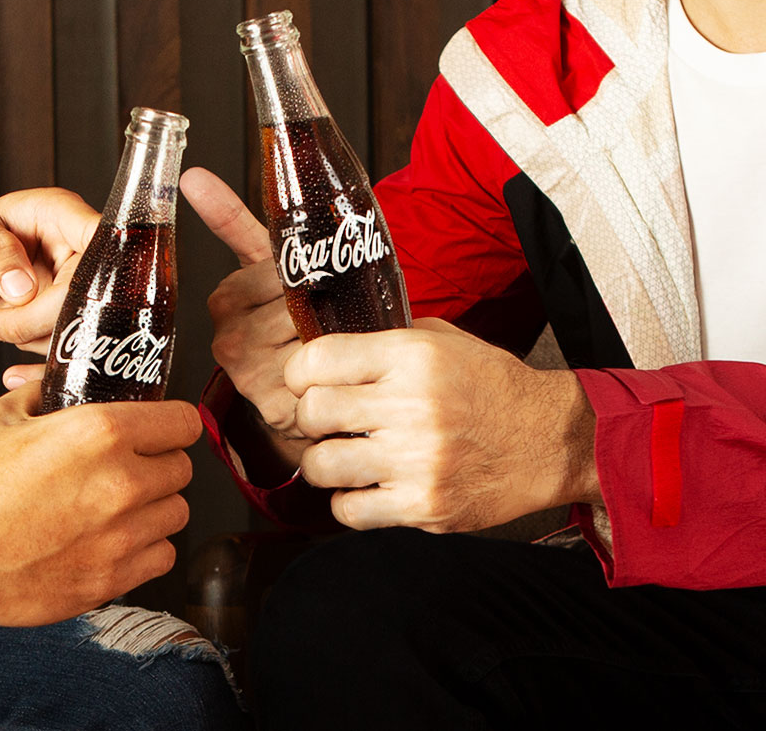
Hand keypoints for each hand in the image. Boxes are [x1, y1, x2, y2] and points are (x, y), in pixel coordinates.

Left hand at [0, 188, 97, 353]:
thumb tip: (22, 287)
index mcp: (61, 213)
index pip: (96, 234)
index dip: (94, 263)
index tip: (62, 291)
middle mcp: (81, 248)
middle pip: (88, 290)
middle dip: (37, 317)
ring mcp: (85, 286)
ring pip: (82, 324)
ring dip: (35, 336)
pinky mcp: (79, 318)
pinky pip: (76, 345)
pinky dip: (42, 354)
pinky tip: (14, 350)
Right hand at [0, 382, 198, 625]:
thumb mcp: (2, 416)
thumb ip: (44, 396)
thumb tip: (57, 387)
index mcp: (101, 432)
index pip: (183, 422)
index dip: (172, 425)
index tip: (162, 431)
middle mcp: (122, 482)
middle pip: (181, 470)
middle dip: (159, 465)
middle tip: (129, 470)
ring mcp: (120, 536)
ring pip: (175, 515)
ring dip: (154, 509)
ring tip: (118, 509)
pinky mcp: (111, 579)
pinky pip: (161, 557)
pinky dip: (146, 549)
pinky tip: (114, 541)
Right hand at [179, 167, 309, 468]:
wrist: (293, 390)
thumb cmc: (285, 319)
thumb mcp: (262, 266)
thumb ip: (230, 219)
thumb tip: (191, 175)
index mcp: (225, 300)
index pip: (278, 273)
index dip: (307, 274)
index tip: (320, 281)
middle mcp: (228, 339)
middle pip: (296, 303)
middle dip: (324, 303)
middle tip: (338, 309)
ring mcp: (248, 376)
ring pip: (311, 334)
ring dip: (335, 331)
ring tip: (339, 333)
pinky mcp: (274, 406)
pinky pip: (320, 370)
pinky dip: (338, 362)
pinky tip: (337, 362)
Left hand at [286, 318, 598, 532]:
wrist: (552, 440)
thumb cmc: (491, 388)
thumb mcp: (445, 341)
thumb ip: (385, 340)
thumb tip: (325, 348)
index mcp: (412, 357)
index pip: (318, 359)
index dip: (299, 374)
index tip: (305, 383)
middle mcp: (412, 406)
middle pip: (312, 412)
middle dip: (310, 418)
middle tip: (328, 423)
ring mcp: (418, 461)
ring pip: (322, 465)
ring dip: (325, 463)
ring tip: (345, 456)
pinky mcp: (425, 506)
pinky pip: (349, 511)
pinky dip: (348, 502)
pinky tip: (366, 488)